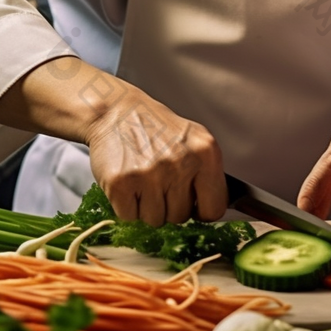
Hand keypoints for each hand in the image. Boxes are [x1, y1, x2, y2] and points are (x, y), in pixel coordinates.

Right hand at [85, 81, 226, 225]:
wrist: (115, 110)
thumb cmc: (154, 128)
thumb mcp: (192, 140)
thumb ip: (207, 173)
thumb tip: (214, 209)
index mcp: (206, 151)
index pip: (215, 207)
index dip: (201, 209)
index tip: (192, 203)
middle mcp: (181, 162)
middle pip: (181, 216)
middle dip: (169, 204)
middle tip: (157, 179)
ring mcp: (151, 173)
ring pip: (155, 220)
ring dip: (146, 206)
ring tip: (142, 178)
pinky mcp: (122, 183)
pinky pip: (130, 216)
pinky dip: (126, 205)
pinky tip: (127, 181)